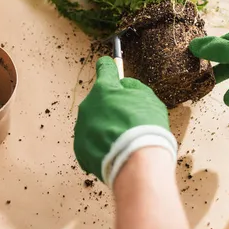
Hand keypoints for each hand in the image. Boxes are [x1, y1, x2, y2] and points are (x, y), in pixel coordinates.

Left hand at [74, 57, 176, 186]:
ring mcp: (81, 127)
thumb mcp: (148, 98)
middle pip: (99, 100)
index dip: (109, 68)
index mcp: (104, 88)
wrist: (136, 161)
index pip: (104, 69)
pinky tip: (115, 152)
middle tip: (126, 120)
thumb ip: (132, 88)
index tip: (109, 67)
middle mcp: (88, 104)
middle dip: (110, 107)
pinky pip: (90, 143)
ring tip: (122, 140)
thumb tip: (123, 85)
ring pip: (93, 122)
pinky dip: (100, 146)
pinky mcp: (79, 148)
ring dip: (105, 127)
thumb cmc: (146, 127)